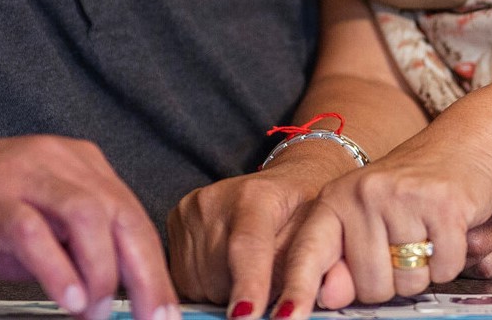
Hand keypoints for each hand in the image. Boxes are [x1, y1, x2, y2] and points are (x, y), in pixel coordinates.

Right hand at [0, 134, 179, 319]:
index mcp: (79, 165)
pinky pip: (31, 230)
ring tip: (97, 310)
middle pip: (120, 213)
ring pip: (85, 214)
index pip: (133, 216)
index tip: (164, 311)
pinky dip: (56, 267)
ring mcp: (23, 174)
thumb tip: (117, 295)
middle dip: (144, 272)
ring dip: (100, 269)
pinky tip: (68, 297)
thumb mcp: (38, 231)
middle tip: (151, 317)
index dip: (154, 267)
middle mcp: (58, 161)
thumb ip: (77, 252)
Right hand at [167, 160, 324, 308]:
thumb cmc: (304, 213)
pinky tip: (224, 270)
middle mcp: (215, 199)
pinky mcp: (173, 220)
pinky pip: (184, 279)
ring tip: (246, 273)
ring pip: (199, 283)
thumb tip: (287, 311)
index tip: (247, 317)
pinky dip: (205, 285)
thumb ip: (301, 270)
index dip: (248, 286)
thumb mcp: (317, 235)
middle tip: (266, 287)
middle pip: (220, 275)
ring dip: (222, 293)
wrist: (282, 184)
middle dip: (243, 295)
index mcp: (256, 195)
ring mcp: (189, 209)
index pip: (248, 246)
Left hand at [272, 131, 491, 312]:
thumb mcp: (365, 220)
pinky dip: (450, 263)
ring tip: (424, 235)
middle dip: (389, 282)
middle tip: (400, 247)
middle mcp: (362, 193)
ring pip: (408, 281)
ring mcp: (402, 196)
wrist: (461, 146)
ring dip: (422, 273)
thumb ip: (341, 261)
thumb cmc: (408, 193)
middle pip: (369, 285)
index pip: (309, 251)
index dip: (297, 290)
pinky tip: (446, 232)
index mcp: (334, 200)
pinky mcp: (443, 203)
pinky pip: (444, 269)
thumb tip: (327, 297)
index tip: (284, 318)